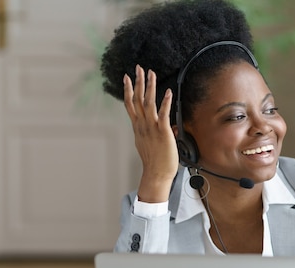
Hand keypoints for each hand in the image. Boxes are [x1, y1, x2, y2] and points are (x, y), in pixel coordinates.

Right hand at [123, 65, 178, 202]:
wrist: (157, 174)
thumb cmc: (155, 161)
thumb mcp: (151, 144)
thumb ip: (157, 132)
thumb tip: (167, 126)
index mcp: (138, 127)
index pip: (130, 104)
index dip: (128, 90)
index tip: (126, 77)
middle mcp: (142, 125)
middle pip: (137, 99)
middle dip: (137, 82)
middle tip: (138, 68)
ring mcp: (151, 128)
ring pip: (148, 102)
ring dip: (149, 86)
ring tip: (150, 73)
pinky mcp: (162, 131)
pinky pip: (163, 114)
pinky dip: (165, 102)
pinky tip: (167, 92)